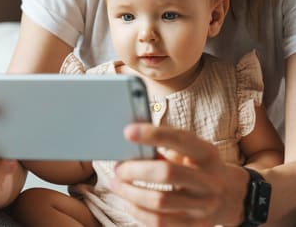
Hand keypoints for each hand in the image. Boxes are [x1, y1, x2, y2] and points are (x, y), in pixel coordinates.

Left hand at [110, 123, 248, 226]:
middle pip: (167, 174)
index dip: (153, 134)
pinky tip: (128, 201)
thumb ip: (169, 145)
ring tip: (116, 183)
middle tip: (118, 167)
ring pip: (160, 202)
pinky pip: (160, 223)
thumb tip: (133, 142)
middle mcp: (209, 180)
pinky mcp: (195, 226)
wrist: (232, 196)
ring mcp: (204, 207)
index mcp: (207, 154)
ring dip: (131, 193)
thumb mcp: (193, 150)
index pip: (180, 140)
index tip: (128, 131)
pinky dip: (138, 212)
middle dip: (135, 170)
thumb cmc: (201, 165)